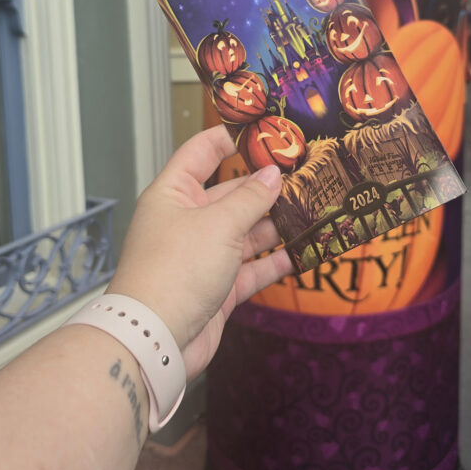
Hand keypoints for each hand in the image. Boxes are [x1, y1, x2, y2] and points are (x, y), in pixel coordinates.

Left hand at [108, 126, 292, 379]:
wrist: (156, 340)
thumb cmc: (174, 272)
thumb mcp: (219, 225)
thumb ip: (251, 199)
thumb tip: (273, 175)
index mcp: (174, 194)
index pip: (201, 152)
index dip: (230, 138)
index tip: (265, 129)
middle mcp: (187, 221)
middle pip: (231, 193)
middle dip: (266, 186)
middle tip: (305, 173)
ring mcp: (203, 255)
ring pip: (246, 231)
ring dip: (277, 223)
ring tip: (314, 208)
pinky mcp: (218, 288)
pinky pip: (252, 268)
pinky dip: (275, 260)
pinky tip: (304, 250)